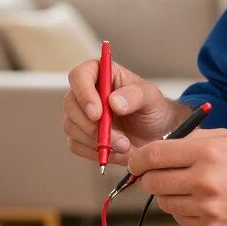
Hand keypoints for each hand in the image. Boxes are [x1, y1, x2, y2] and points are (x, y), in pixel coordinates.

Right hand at [63, 58, 185, 168]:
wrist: (156, 135)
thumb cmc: (152, 109)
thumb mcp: (151, 98)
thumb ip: (135, 96)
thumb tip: (113, 101)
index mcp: (101, 73)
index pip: (79, 76)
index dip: (84, 94)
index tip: (98, 114)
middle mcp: (87, 92)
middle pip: (71, 104)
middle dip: (92, 126)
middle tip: (119, 139)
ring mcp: (80, 114)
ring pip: (72, 127)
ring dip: (98, 141)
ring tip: (124, 145)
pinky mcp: (80, 135)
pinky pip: (76, 145)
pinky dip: (95, 152)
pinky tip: (115, 151)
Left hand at [126, 128, 226, 225]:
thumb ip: (192, 140)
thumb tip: (159, 146)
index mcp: (207, 151)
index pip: (153, 156)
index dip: (137, 159)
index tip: (135, 162)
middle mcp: (204, 179)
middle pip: (152, 182)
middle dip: (150, 178)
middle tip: (159, 175)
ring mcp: (207, 207)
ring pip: (164, 203)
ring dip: (169, 195)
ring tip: (189, 188)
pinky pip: (181, 219)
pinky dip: (184, 211)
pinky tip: (203, 202)